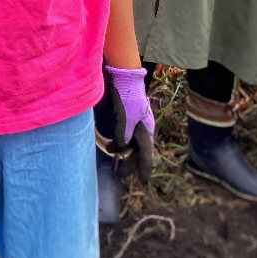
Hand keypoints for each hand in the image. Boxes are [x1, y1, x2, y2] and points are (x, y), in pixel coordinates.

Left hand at [104, 65, 154, 182]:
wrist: (125, 77)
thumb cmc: (127, 97)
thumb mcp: (126, 118)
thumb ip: (123, 135)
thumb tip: (122, 148)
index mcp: (146, 129)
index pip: (145, 153)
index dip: (143, 167)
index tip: (143, 180)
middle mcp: (142, 128)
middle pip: (138, 150)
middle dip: (130, 162)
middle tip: (119, 173)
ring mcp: (135, 122)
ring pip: (130, 142)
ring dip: (122, 150)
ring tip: (110, 152)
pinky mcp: (127, 117)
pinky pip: (125, 134)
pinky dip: (118, 141)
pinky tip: (110, 143)